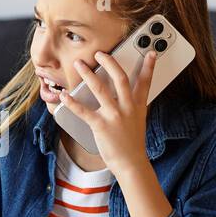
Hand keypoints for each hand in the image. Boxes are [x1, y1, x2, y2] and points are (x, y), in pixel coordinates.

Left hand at [59, 49, 155, 176]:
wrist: (131, 163)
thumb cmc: (132, 143)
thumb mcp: (138, 121)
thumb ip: (133, 106)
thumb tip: (126, 94)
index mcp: (137, 106)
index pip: (145, 82)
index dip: (149, 67)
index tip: (151, 53)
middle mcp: (127, 108)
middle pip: (120, 78)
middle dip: (109, 62)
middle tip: (99, 53)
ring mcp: (114, 116)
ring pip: (100, 89)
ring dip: (88, 75)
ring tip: (79, 65)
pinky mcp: (101, 126)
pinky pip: (83, 111)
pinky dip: (72, 102)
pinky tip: (65, 95)